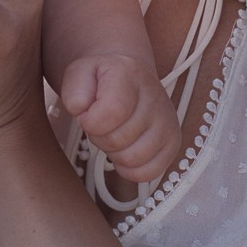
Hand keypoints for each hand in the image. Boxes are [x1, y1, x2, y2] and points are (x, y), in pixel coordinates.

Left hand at [56, 53, 181, 183]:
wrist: (127, 77)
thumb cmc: (101, 79)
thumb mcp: (79, 74)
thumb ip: (74, 91)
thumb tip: (81, 109)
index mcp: (131, 75)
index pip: (112, 112)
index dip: (90, 122)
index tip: (87, 115)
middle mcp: (156, 97)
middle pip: (118, 140)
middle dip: (100, 136)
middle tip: (101, 123)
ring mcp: (168, 122)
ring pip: (132, 160)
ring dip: (114, 153)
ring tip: (114, 133)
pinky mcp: (173, 143)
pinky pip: (148, 173)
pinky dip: (130, 168)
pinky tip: (125, 148)